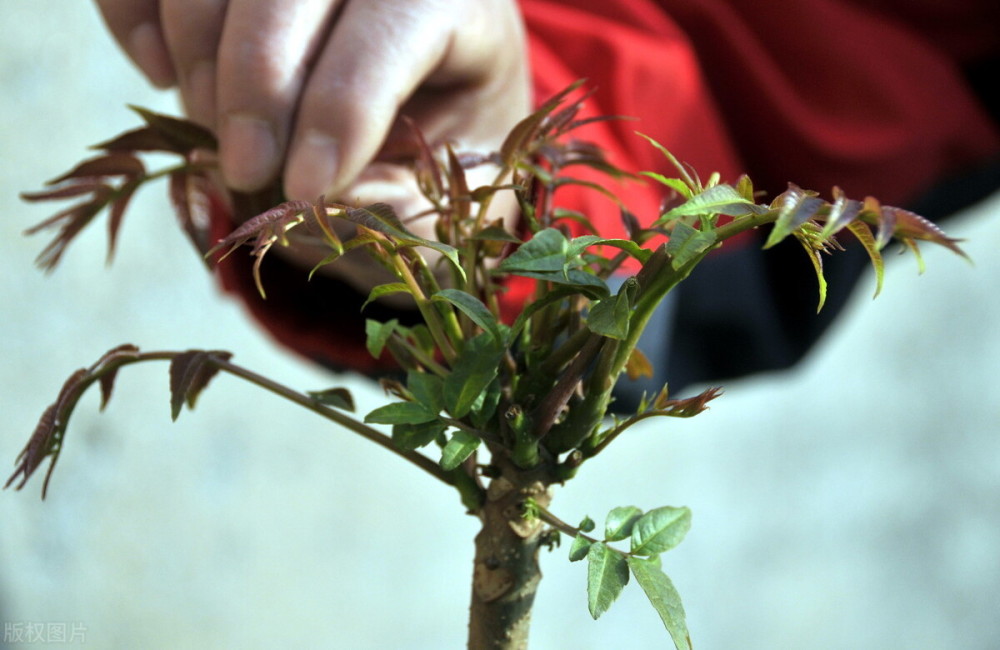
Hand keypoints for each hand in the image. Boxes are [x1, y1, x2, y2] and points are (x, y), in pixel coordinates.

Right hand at [94, 0, 529, 291]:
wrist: (422, 100)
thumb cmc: (439, 145)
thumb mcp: (439, 185)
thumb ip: (389, 196)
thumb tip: (306, 197)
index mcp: (453, 1)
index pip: (389, 27)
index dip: (339, 108)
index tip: (304, 189)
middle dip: (255, 86)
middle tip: (245, 172)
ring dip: (198, 58)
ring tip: (218, 133)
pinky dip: (136, 16)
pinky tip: (163, 76)